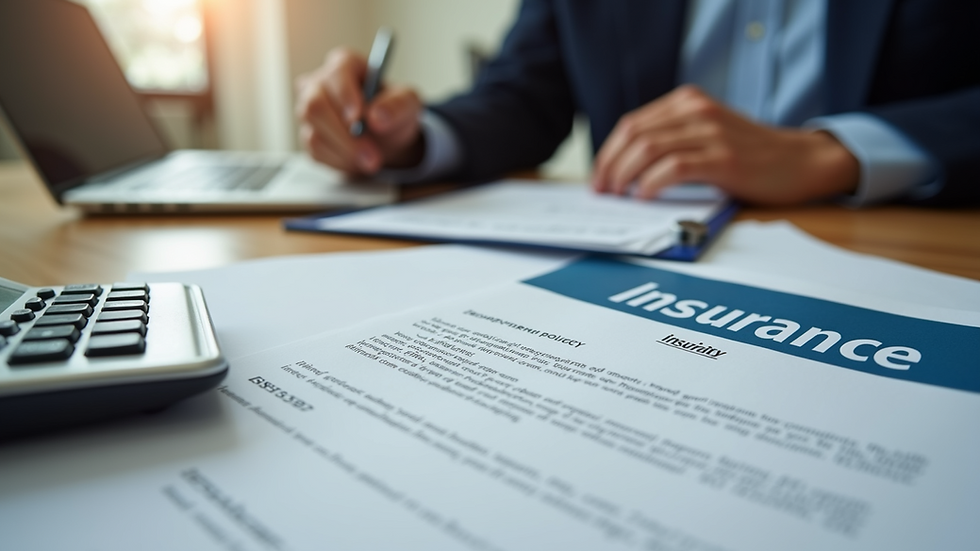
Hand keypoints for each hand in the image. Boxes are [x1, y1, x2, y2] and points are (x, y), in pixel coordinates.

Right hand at [295, 48, 423, 175]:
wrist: (387, 136)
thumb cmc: (393, 110)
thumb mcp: (408, 104)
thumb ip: (397, 105)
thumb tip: (377, 117)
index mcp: (344, 65)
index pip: (336, 74)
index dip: (345, 95)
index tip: (358, 117)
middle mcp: (319, 84)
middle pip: (315, 106)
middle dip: (344, 135)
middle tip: (371, 156)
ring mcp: (309, 110)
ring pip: (314, 133)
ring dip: (346, 152)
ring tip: (372, 161)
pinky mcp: (309, 135)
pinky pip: (316, 151)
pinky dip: (341, 160)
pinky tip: (358, 159)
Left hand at [592, 85, 859, 205]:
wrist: (802, 162)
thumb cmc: (751, 156)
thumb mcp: (707, 134)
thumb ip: (673, 140)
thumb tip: (625, 169)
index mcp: (688, 102)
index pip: (631, 124)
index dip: (608, 152)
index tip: (598, 178)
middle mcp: (697, 111)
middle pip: (633, 134)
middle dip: (609, 165)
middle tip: (602, 191)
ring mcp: (711, 133)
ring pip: (648, 148)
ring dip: (624, 175)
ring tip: (619, 195)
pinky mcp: (724, 159)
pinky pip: (673, 167)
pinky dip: (651, 183)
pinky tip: (644, 196)